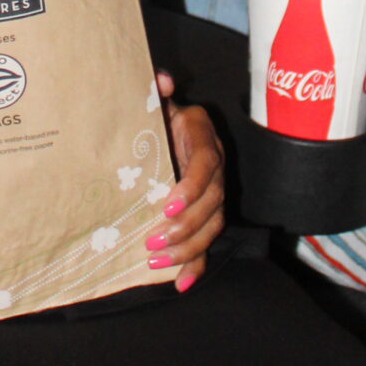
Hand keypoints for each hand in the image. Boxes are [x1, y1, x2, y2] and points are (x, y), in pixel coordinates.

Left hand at [148, 72, 224, 290]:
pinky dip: (197, 267)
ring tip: (154, 261)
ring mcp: (214, 194)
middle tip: (150, 242)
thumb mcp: (154, 102)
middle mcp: (215, 169)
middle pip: (212, 204)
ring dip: (186, 249)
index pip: (207, 165)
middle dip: (183, 227)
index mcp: (203, 138)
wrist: (163, 128)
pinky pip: (208, 245)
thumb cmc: (155, 115)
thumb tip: (161, 79)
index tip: (166, 205)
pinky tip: (180, 285)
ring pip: (212, 227)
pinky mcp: (206, 216)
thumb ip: (155, 91)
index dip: (192, 188)